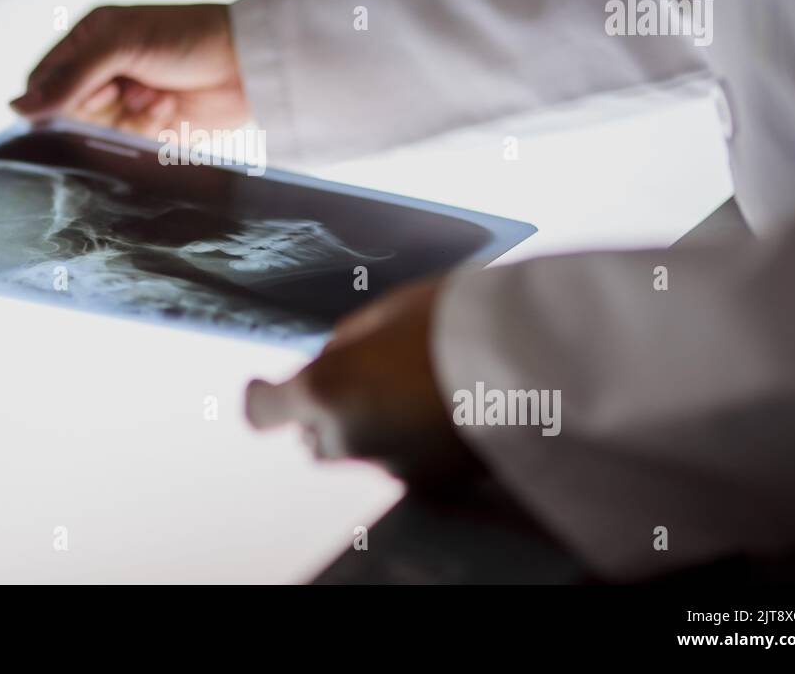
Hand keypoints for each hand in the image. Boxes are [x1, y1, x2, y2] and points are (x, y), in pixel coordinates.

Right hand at [11, 4, 247, 136]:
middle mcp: (102, 72)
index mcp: (89, 40)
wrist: (249, 64)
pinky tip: (169, 112)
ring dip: (125, 122)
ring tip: (158, 97)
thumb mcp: (121, 44)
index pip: (43, 81)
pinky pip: (124, 151)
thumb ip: (70, 76)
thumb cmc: (188, 36)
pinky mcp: (148, 133)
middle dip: (97, 110)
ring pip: (96, 136)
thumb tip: (17, 107)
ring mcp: (125, 104)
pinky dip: (143, 136)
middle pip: (67, 115)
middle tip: (128, 91)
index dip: (53, 98)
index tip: (84, 97)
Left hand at [245, 278, 480, 486]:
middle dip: (325, 410)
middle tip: (362, 374)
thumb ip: (346, 342)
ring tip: (412, 387)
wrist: (534, 361)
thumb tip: (331, 360)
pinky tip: (439, 410)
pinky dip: (407, 441)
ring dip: (367, 426)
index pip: (264, 410)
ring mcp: (390, 465)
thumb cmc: (457, 319)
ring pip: (358, 451)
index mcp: (325, 389)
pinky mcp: (431, 482)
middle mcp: (349, 438)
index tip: (261, 387)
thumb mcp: (387, 311)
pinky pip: (400, 462)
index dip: (261, 398)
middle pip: (313, 436)